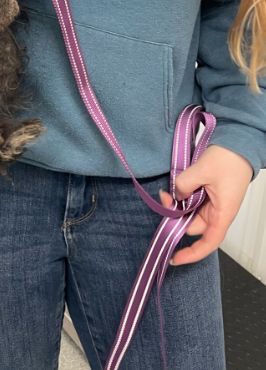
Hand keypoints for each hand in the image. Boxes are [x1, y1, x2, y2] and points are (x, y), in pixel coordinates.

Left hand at [159, 144, 252, 265]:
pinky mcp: (208, 194)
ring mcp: (213, 204)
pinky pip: (192, 202)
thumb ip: (183, 186)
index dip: (192, 253)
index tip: (175, 258)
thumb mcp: (201, 171)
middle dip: (175, 217)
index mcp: (222, 214)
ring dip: (178, 206)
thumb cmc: (229, 160)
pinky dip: (182, 197)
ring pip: (190, 213)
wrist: (238, 144)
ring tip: (168, 192)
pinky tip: (175, 189)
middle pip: (192, 226)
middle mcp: (218, 212)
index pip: (208, 242)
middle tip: (164, 199)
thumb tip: (174, 197)